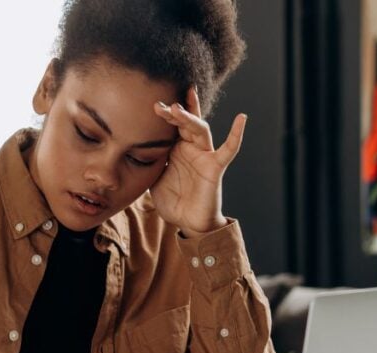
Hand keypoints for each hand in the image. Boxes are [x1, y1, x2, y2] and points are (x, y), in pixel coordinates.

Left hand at [151, 86, 246, 236]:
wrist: (189, 222)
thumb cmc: (174, 202)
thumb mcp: (154, 180)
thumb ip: (149, 163)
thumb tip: (135, 147)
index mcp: (176, 150)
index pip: (172, 127)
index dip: (164, 116)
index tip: (152, 105)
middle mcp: (191, 149)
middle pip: (185, 123)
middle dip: (173, 113)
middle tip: (158, 106)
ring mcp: (204, 156)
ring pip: (200, 130)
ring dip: (189, 118)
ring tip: (176, 108)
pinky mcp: (215, 167)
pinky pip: (229, 149)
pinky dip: (236, 134)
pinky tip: (241, 118)